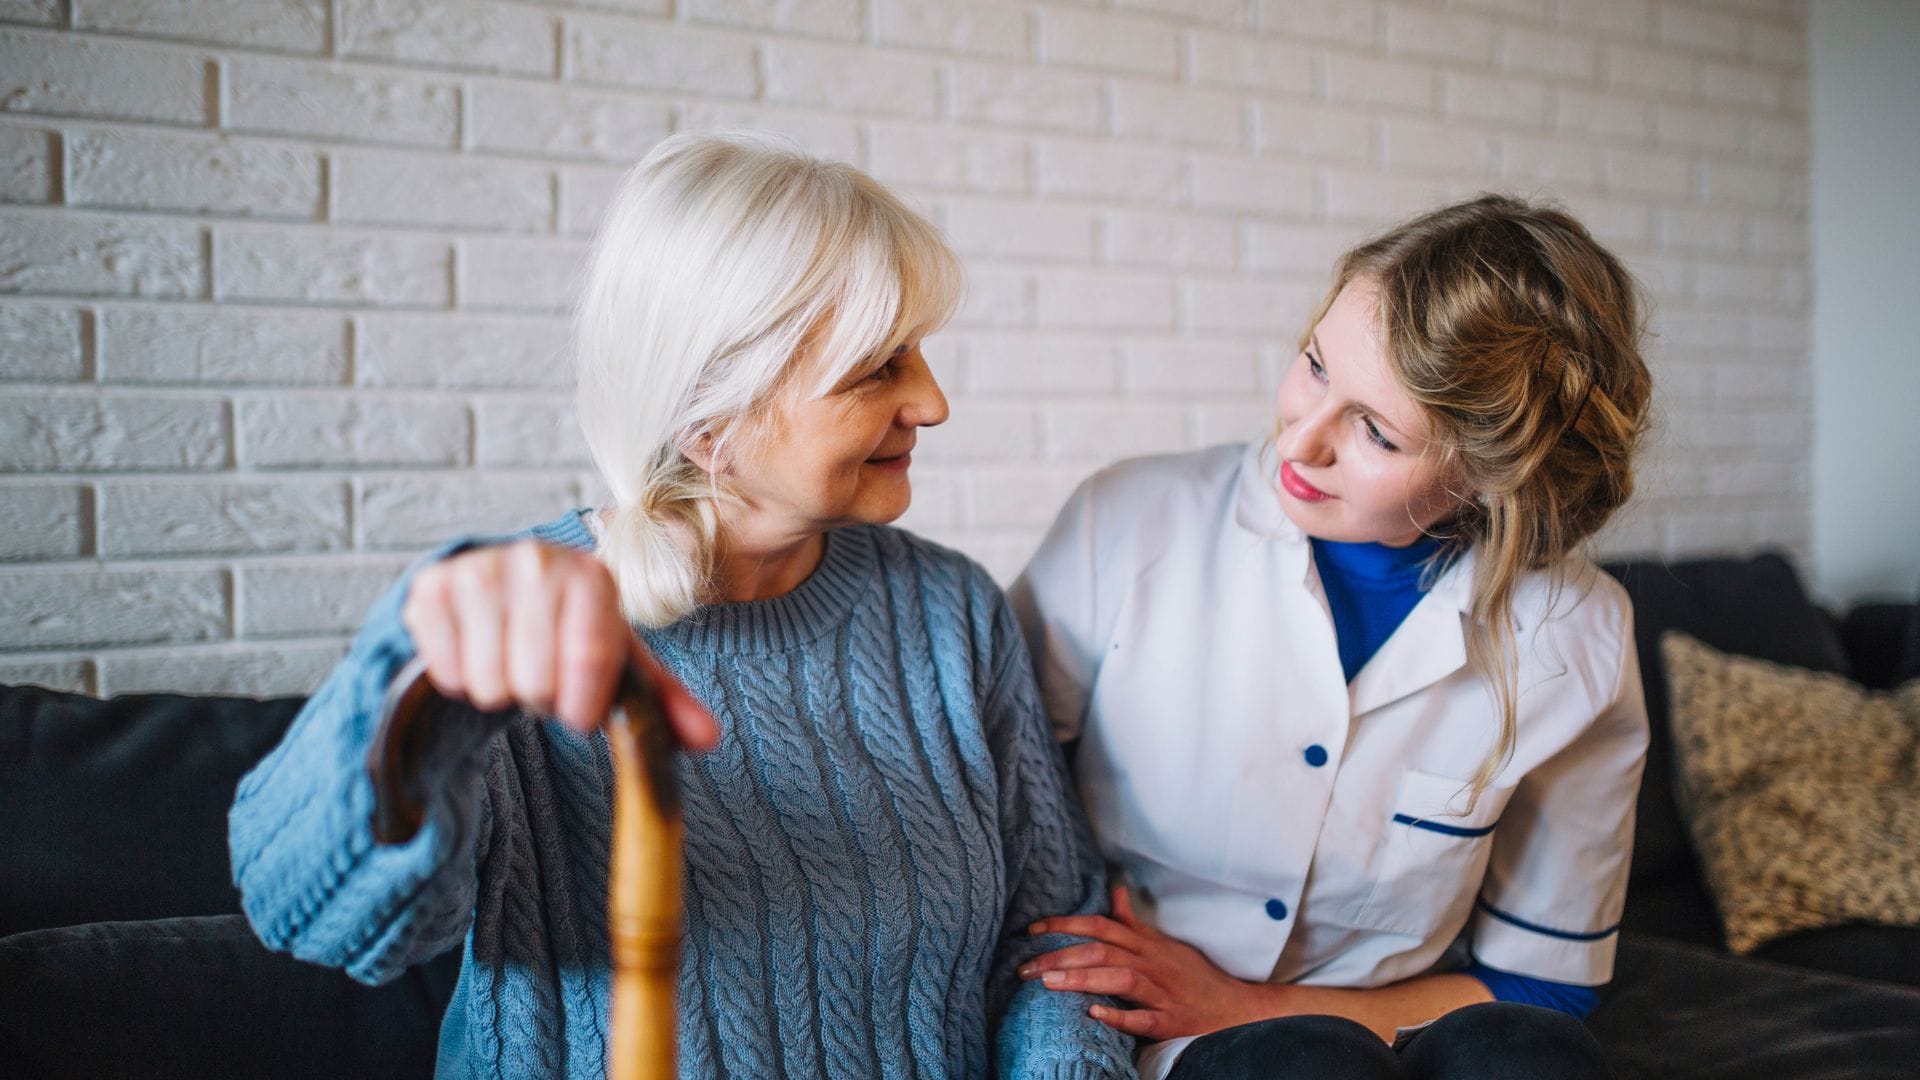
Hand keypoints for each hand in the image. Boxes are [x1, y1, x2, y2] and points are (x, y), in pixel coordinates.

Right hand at [401, 539, 718, 747]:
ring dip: (501, 692)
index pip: (590, 657)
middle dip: (540, 698)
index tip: (580, 713)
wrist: (502, 592)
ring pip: (488, 683)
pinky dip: (461, 681)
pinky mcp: (431, 587)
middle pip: (534, 680)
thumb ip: (665, 703)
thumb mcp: (621, 662)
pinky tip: (477, 654)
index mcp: (592, 575)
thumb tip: (709, 740)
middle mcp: (536, 560)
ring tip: (512, 664)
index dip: (582, 704)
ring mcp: (479, 570)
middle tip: (542, 679)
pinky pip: (447, 672)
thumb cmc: (570, 632)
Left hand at [1021, 886, 1266, 1040]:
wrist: (1236, 1010)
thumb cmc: (1195, 977)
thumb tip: (1115, 892)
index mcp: (1148, 946)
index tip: (1032, 930)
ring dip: (1083, 979)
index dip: (1065, 924)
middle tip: (1025, 967)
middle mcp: (1152, 965)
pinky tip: (1094, 1015)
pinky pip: (1144, 1018)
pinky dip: (1119, 1016)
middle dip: (1060, 955)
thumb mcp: (1166, 945)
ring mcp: (1162, 993)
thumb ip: (1135, 923)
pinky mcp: (1171, 1022)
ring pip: (1120, 979)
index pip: (1101, 926)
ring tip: (1048, 984)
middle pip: (1103, 951)